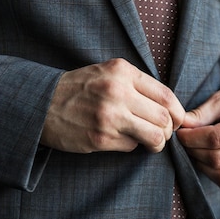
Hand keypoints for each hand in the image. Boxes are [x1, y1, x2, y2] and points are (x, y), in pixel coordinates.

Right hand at [41, 58, 184, 152]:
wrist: (42, 104)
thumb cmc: (80, 89)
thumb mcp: (108, 73)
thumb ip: (137, 84)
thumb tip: (170, 108)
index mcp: (122, 72)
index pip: (166, 95)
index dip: (178, 113)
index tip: (176, 121)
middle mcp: (117, 91)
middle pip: (164, 118)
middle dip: (168, 131)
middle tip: (161, 134)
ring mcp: (109, 116)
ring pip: (154, 136)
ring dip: (156, 143)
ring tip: (149, 142)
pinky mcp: (100, 137)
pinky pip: (132, 146)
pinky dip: (132, 146)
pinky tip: (120, 139)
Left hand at [176, 79, 219, 190]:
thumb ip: (204, 112)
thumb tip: (183, 125)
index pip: (218, 138)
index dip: (193, 138)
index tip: (180, 133)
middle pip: (219, 159)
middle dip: (194, 151)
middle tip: (184, 141)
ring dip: (201, 164)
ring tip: (194, 149)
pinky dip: (212, 173)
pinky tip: (205, 158)